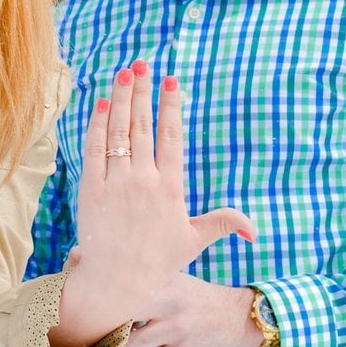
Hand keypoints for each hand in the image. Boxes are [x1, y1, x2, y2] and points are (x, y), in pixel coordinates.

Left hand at [51, 62, 254, 346]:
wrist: (116, 281)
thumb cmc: (157, 261)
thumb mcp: (194, 241)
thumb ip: (223, 224)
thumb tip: (254, 230)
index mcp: (171, 188)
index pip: (172, 137)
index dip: (171, 106)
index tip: (171, 81)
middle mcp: (144, 181)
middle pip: (143, 126)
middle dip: (142, 92)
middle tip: (143, 65)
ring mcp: (115, 184)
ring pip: (118, 132)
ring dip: (119, 99)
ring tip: (123, 74)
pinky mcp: (90, 189)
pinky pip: (94, 149)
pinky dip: (96, 124)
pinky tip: (100, 104)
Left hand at [119, 274, 261, 346]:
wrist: (242, 318)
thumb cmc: (199, 300)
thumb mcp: (174, 282)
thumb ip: (146, 286)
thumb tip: (108, 293)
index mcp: (160, 280)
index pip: (118, 291)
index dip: (105, 305)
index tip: (106, 313)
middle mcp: (166, 301)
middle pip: (117, 318)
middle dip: (112, 329)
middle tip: (115, 334)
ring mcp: (174, 328)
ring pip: (128, 346)